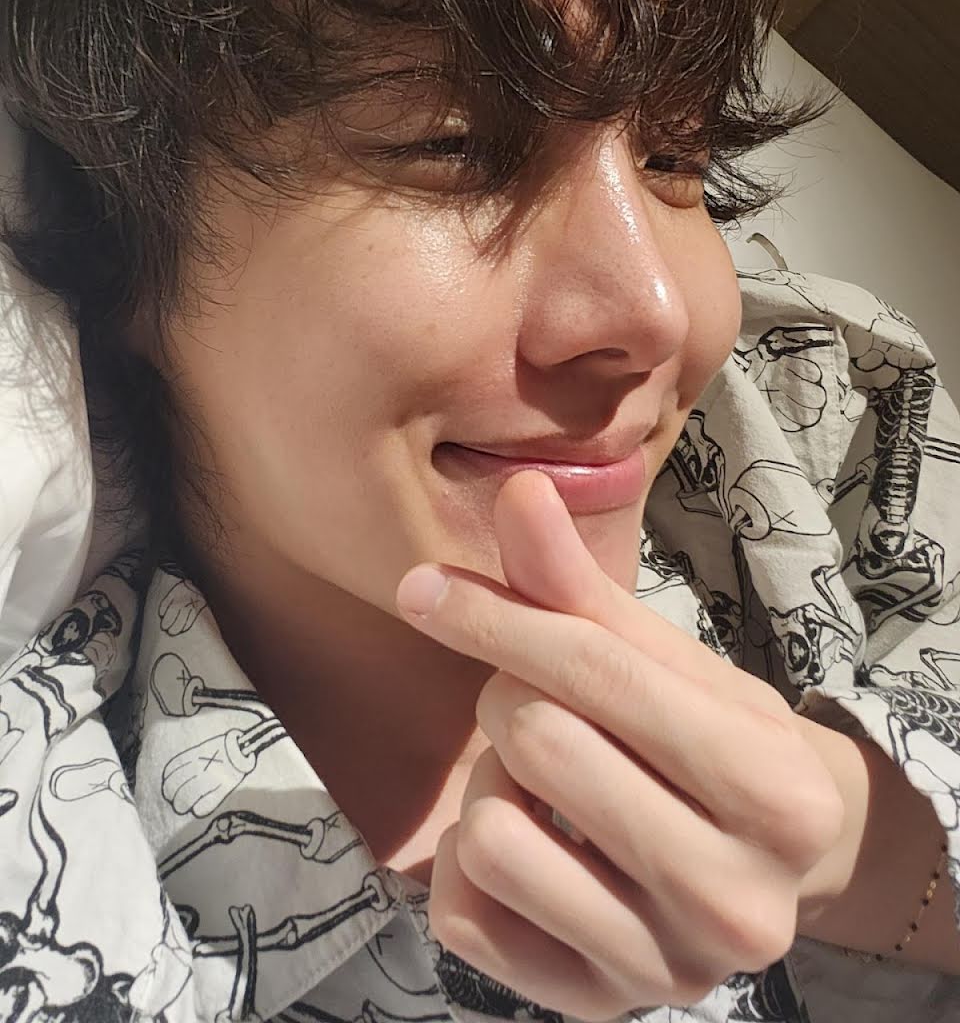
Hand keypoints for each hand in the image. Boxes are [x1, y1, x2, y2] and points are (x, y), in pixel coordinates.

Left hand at [395, 471, 844, 1019]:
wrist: (780, 867)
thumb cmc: (718, 744)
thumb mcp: (672, 662)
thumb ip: (583, 588)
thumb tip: (521, 489)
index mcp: (772, 791)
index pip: (597, 674)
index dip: (494, 615)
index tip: (424, 589)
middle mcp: (734, 900)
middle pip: (537, 742)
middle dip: (509, 700)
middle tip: (539, 707)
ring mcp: (666, 970)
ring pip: (492, 837)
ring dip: (488, 786)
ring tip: (536, 784)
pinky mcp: (596, 1006)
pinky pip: (463, 918)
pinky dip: (461, 862)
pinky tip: (520, 841)